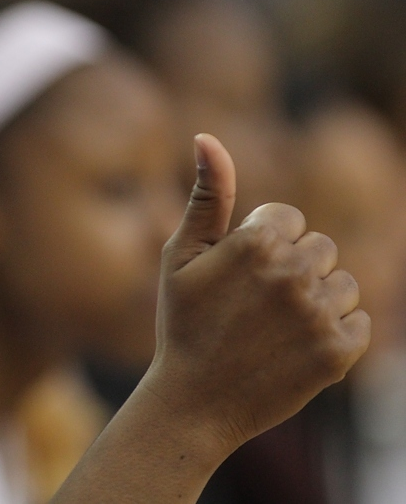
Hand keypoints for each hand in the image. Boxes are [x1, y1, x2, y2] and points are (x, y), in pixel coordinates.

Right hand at [142, 133, 369, 452]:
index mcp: (253, 242)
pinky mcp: (340, 352)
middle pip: (320, 247)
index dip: (260, 247)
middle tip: (254, 306)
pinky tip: (295, 348)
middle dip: (292, 270)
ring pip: (343, 282)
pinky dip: (334, 333)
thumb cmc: (183, 324)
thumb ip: (206, 196)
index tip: (236, 278)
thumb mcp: (180, 256)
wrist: (194, 403)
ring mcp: (318, 314)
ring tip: (275, 328)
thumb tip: (207, 136)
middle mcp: (292, 273)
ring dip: (317, 300)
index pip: (287, 218)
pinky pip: (359, 320)